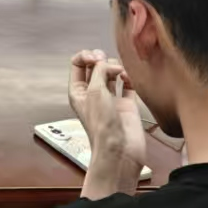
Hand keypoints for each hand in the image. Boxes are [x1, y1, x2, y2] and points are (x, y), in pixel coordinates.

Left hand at [68, 50, 146, 197]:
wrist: (120, 152)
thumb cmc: (102, 127)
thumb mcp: (95, 91)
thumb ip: (100, 71)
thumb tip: (108, 62)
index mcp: (78, 92)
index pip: (78, 64)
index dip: (86, 55)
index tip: (96, 57)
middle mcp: (93, 94)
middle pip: (95, 67)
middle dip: (101, 59)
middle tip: (107, 63)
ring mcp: (111, 100)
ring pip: (112, 73)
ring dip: (116, 67)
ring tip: (120, 72)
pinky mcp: (127, 105)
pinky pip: (128, 85)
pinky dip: (129, 77)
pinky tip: (129, 77)